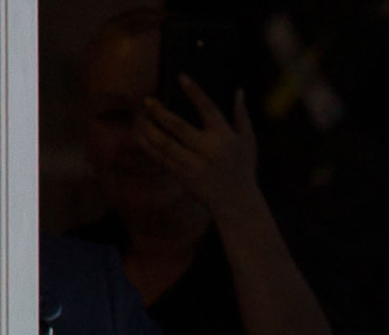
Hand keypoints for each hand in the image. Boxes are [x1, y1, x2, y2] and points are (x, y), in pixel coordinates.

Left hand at [137, 82, 264, 221]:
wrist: (237, 203)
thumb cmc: (243, 168)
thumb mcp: (249, 143)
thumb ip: (242, 116)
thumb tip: (239, 91)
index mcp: (225, 138)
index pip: (209, 110)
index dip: (195, 93)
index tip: (181, 77)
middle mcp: (209, 150)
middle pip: (178, 126)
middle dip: (160, 111)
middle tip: (147, 100)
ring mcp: (194, 164)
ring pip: (164, 142)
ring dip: (148, 127)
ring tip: (140, 117)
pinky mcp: (182, 176)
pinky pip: (159, 157)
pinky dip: (147, 145)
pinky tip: (140, 134)